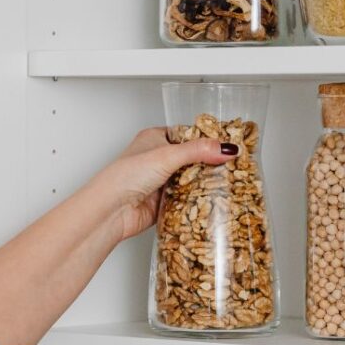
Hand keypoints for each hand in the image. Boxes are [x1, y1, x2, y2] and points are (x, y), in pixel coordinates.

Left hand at [95, 127, 238, 241]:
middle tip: (234, 165)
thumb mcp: (166, 156)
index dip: (209, 139)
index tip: (229, 144)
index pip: (189, 134)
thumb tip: (225, 148)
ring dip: (206, 182)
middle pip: (193, 158)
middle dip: (210, 163)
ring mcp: (162, 180)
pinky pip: (188, 198)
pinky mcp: (165, 201)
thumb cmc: (124, 176)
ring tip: (229, 181)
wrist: (111, 210)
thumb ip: (199, 151)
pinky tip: (213, 199)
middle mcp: (158, 158)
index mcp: (156, 138)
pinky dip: (199, 199)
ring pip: (192, 179)